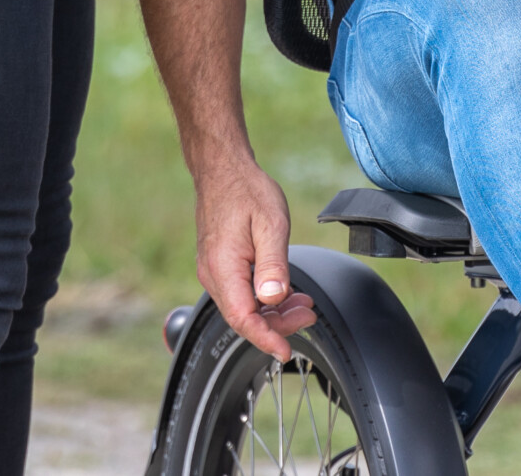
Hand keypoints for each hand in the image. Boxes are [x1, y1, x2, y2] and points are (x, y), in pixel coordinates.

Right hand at [195, 160, 315, 360]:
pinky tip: (283, 293)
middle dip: (277, 325)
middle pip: (243, 318)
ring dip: (272, 312)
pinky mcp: (218, 266)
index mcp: (223, 267)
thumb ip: (273, 265)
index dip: (265, 339)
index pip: (242, 319)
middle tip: (308, 315)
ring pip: (242, 308)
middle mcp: (212, 274)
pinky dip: (262, 300)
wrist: (223, 169)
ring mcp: (213, 270)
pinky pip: (239, 294)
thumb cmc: (246, 190)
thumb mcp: (270, 224)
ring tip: (303, 304)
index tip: (285, 351)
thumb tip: (273, 299)